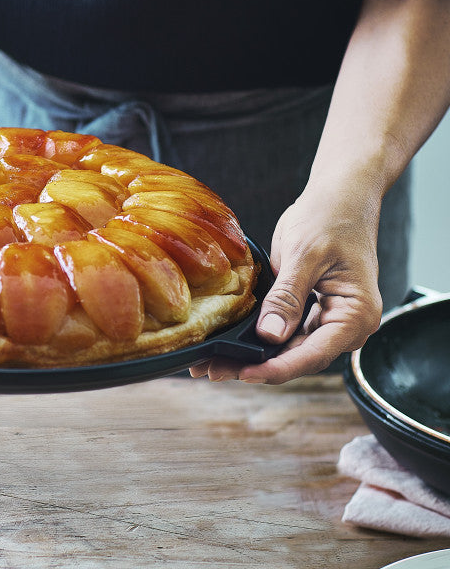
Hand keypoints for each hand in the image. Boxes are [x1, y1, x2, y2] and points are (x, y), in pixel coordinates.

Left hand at [189, 185, 383, 383]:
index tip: (243, 374)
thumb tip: (270, 336)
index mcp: (356, 314)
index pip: (313, 354)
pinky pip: (286, 331)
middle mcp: (346, 324)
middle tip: (212, 370)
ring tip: (212, 363)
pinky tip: (231, 343)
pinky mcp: (312, 309)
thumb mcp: (303, 255)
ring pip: (288, 348)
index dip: (275, 368)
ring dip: (253, 356)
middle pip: (298, 357)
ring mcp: (329, 317)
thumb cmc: (330, 217)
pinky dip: (259, 338)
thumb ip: (287, 297)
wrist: (340, 195)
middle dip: (256, 366)